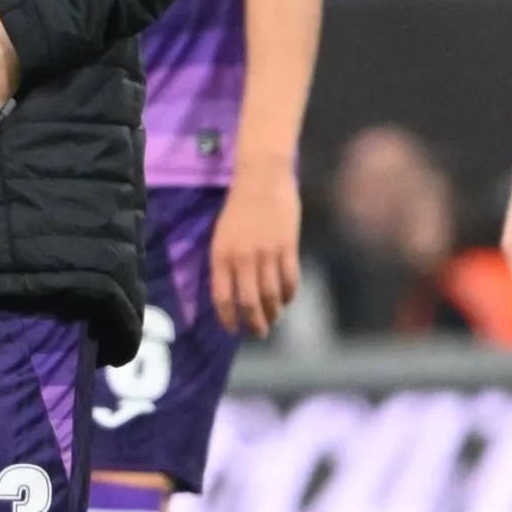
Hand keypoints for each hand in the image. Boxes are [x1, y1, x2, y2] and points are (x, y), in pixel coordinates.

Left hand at [209, 170, 301, 338]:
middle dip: (255, 322)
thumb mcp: (222, 235)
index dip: (228, 318)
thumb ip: (226, 262)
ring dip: (273, 311)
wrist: (262, 179)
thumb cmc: (239, 207)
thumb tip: (234, 291)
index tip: (234, 330)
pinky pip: (290, 279)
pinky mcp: (287, 247)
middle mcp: (242, 258)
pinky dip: (289, 294)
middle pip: (249, 302)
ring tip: (274, 318)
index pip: (222, 297)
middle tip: (259, 332)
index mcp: (221, 255)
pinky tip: (288, 298)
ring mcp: (266, 253)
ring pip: (271, 294)